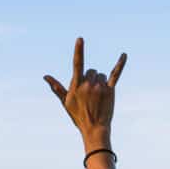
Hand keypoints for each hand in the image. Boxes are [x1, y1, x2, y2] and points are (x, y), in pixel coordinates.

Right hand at [44, 38, 126, 166]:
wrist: (94, 128)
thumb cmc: (78, 116)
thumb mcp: (65, 101)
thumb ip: (56, 87)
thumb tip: (45, 76)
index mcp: (76, 85)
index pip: (77, 63)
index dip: (79, 51)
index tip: (80, 39)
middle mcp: (88, 84)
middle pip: (91, 70)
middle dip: (90, 79)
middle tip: (90, 94)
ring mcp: (100, 86)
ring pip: (100, 74)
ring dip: (99, 81)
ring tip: (97, 96)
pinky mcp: (110, 90)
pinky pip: (115, 74)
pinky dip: (120, 64)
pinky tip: (124, 55)